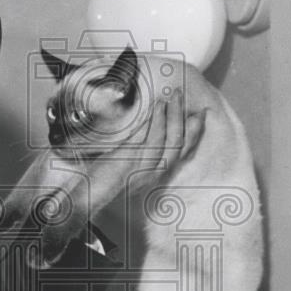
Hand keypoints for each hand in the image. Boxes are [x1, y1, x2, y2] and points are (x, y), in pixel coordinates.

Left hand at [85, 90, 206, 207]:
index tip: (200, 114)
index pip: (184, 150)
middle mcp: (155, 171)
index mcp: (157, 171)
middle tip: (181, 96)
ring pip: (168, 140)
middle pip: (180, 143)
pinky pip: (149, 138)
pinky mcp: (131, 161)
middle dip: (183, 117)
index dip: (194, 132)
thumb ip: (142, 144)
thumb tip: (151, 121)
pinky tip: (156, 107)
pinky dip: (156, 120)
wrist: (90, 193)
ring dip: (172, 115)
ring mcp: (145, 167)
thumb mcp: (131, 159)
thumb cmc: (107, 176)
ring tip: (171, 97)